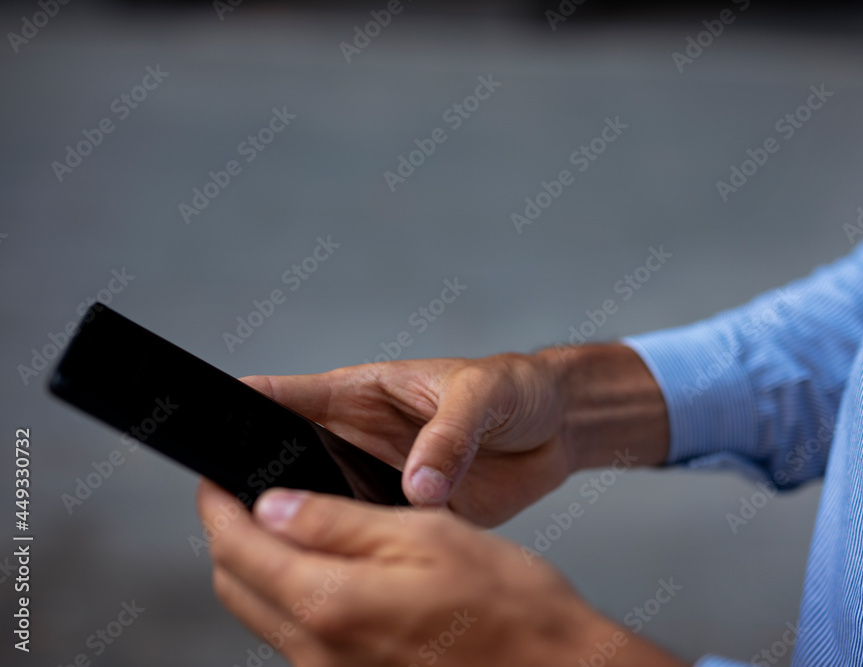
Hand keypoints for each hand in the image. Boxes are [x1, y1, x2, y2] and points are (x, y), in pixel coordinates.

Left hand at [198, 481, 684, 666]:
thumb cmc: (508, 605)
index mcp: (331, 602)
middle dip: (229, 535)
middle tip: (244, 496)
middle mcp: (320, 652)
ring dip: (258, 568)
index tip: (215, 478)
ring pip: (262, 615)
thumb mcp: (425, 534)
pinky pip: (296, 640)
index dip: (217, 503)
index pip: (238, 547)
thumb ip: (338, 522)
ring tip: (286, 524)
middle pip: (236, 587)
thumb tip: (274, 506)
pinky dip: (292, 599)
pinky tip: (327, 572)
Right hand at [242, 344, 667, 527]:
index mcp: (364, 394)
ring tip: (293, 543)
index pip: (289, 395)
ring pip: (326, 505)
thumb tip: (418, 484)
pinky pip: (372, 537)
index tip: (202, 419)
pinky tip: (356, 568)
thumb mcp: (483, 395)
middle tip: (236, 506)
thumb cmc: (516, 390)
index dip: (243, 404)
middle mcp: (361, 439)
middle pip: (291, 459)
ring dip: (313, 522)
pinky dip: (362, 552)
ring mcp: (381, 480)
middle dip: (264, 479)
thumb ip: (449, 436)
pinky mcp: (411, 517)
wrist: (559, 430)